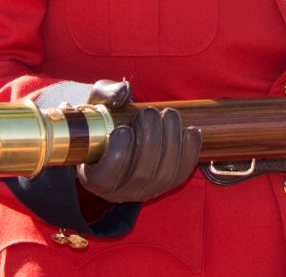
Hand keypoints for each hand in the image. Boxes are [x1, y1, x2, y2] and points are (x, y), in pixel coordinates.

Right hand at [77, 80, 200, 202]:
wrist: (124, 135)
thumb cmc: (107, 123)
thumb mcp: (99, 106)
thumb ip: (106, 95)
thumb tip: (124, 92)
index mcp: (95, 178)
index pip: (106, 176)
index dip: (118, 153)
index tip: (123, 129)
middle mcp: (120, 192)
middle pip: (140, 174)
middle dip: (150, 139)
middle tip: (150, 112)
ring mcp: (146, 191)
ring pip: (164, 175)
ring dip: (171, 142)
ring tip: (169, 115)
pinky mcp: (168, 185)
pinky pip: (182, 173)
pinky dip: (190, 152)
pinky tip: (190, 131)